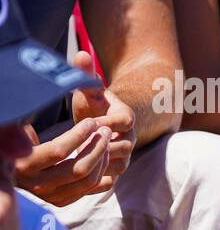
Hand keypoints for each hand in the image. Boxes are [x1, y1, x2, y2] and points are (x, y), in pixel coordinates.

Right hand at [14, 120, 112, 207]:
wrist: (14, 169)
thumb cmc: (16, 143)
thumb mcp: (17, 133)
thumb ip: (24, 129)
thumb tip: (29, 118)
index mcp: (25, 166)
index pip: (59, 151)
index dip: (78, 134)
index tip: (91, 121)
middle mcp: (38, 185)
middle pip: (79, 169)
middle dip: (98, 147)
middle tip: (105, 130)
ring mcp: (52, 196)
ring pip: (89, 181)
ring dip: (103, 158)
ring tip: (106, 140)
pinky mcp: (62, 200)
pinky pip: (92, 189)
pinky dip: (104, 173)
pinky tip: (105, 156)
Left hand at [70, 52, 134, 182]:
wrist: (102, 124)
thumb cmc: (92, 104)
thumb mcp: (88, 89)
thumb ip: (85, 73)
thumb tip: (81, 54)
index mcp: (126, 115)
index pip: (124, 121)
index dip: (106, 122)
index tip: (86, 121)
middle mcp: (131, 136)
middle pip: (123, 144)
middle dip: (101, 144)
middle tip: (78, 144)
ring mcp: (127, 153)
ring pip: (119, 161)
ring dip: (100, 160)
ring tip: (77, 156)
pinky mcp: (119, 167)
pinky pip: (113, 175)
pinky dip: (98, 173)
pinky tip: (79, 167)